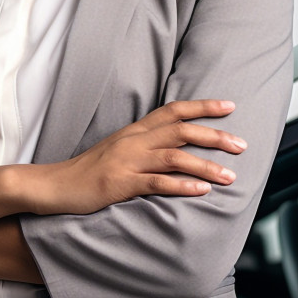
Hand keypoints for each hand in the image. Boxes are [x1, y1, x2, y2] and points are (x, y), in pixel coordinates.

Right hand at [28, 99, 245, 215]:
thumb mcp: (119, 150)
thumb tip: (178, 147)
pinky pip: (156, 183)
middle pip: (180, 130)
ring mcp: (127, 161)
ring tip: (230, 176)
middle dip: (215, 136)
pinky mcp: (120, 183)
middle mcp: (134, 141)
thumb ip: (146, 145)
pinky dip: (181, 185)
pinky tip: (201, 191)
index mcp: (135, 131)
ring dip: (205, 165)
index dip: (203, 106)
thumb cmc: (90, 171)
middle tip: (242, 145)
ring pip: (174, 157)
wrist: (55, 185)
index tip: (230, 106)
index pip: (173, 110)